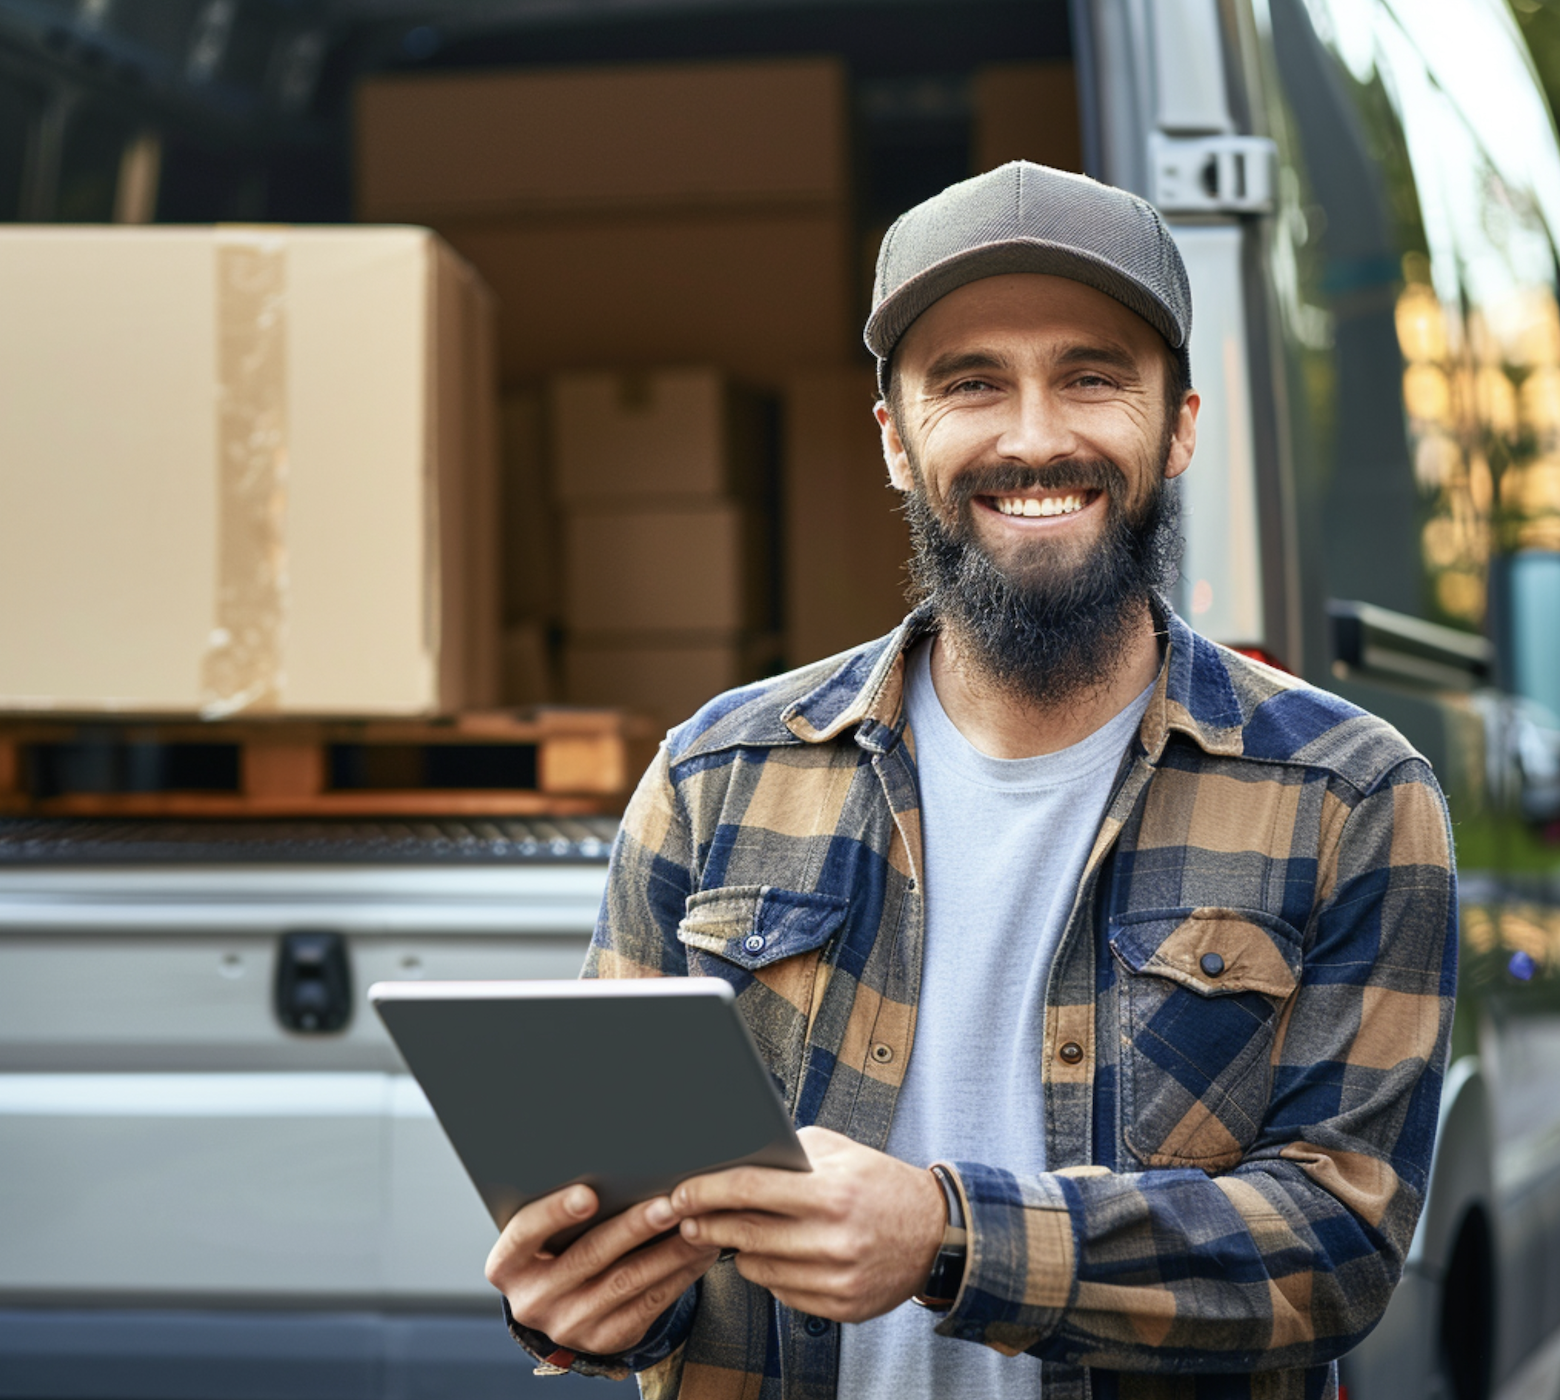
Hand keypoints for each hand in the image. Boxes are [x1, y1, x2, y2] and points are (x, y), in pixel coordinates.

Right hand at [485, 1184, 719, 1356]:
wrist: (564, 1305)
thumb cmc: (559, 1245)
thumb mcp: (546, 1231)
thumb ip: (567, 1205)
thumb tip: (618, 1161)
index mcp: (508, 1263)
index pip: (527, 1232)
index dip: (556, 1212)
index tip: (588, 1194)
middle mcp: (532, 1299)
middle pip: (588, 1256)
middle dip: (633, 1227)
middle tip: (669, 1202)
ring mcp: (568, 1324)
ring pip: (626, 1282)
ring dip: (667, 1251)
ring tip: (696, 1223)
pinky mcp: (605, 1339)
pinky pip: (648, 1304)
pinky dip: (678, 1275)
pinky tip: (698, 1252)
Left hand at [672, 1125, 946, 1322]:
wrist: (935, 1234)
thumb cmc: (880, 1184)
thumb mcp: (839, 1151)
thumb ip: (789, 1152)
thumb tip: (734, 1157)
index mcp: (831, 1191)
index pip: (749, 1190)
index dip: (706, 1191)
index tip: (680, 1193)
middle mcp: (833, 1239)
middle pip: (744, 1233)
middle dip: (708, 1223)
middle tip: (688, 1217)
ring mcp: (836, 1279)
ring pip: (757, 1267)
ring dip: (740, 1250)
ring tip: (740, 1232)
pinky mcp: (841, 1308)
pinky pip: (781, 1293)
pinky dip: (772, 1273)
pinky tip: (780, 1255)